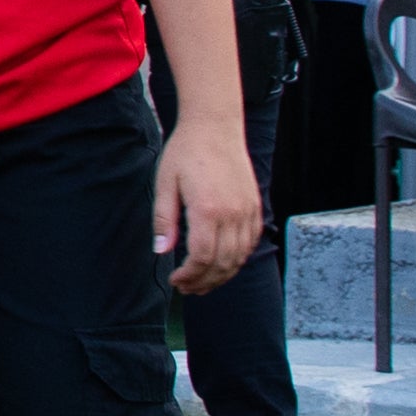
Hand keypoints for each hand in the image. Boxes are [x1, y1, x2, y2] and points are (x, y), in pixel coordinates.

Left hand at [151, 113, 261, 295]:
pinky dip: (237, 259)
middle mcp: (232, 213)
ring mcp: (247, 210)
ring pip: (239, 257)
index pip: (201, 257)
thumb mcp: (165, 183)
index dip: (189, 275)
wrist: (215, 127)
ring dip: (221, 275)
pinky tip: (221, 263)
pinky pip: (250, 242)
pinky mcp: (254, 206)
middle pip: (222, 263)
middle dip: (203, 282)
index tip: (175, 279)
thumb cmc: (185, 152)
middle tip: (186, 288)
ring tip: (202, 282)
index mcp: (207, 209)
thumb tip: (161, 251)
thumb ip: (164, 219)